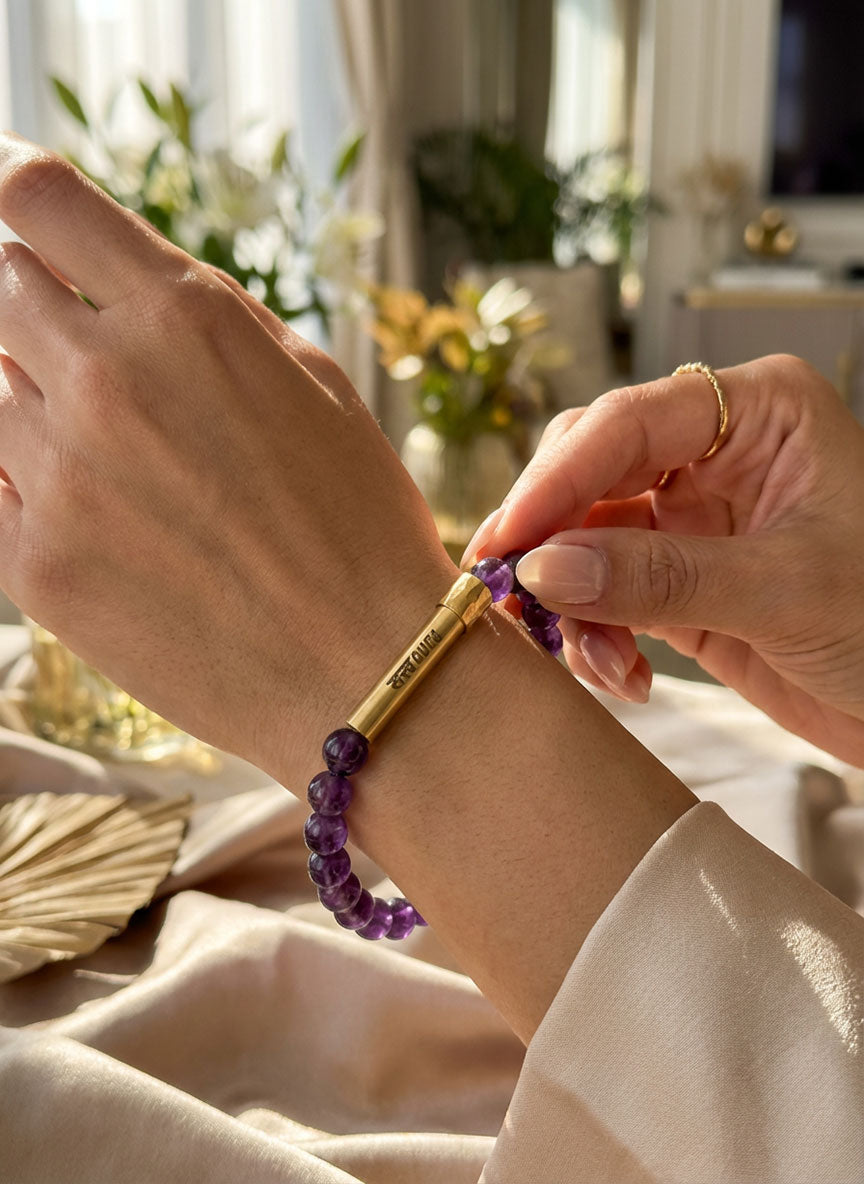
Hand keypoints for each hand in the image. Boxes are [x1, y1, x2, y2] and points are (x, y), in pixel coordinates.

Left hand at [0, 134, 453, 774]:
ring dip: (34, 402)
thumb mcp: (312, 382)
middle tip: (83, 357)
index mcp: (184, 317)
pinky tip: (91, 510)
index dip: (8, 187)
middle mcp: (107, 378)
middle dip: (32, 307)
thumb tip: (119, 286)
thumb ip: (205, 318)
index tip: (11, 209)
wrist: (366, 672)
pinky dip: (23, 480)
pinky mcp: (34, 566)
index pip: (38, 198)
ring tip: (117, 459)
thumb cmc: (360, 523)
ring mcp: (59, 474)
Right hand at [463, 355, 863, 765]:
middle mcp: (714, 455)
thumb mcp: (787, 592)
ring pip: (584, 540)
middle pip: (588, 473)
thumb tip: (543, 569)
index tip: (506, 542)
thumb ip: (662, 579)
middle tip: (512, 597)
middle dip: (550, 539)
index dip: (555, 479)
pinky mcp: (679, 582)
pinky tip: (623, 677)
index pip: (626, 422)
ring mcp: (692, 520)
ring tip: (598, 664)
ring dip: (573, 605)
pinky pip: (604, 594)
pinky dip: (596, 637)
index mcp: (758, 413)